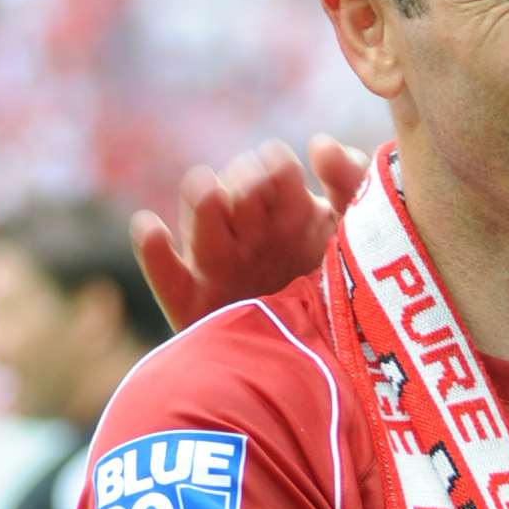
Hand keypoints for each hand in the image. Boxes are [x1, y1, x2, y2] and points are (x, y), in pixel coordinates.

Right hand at [133, 135, 368, 330]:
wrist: (330, 366)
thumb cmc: (345, 287)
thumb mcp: (358, 229)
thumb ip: (352, 180)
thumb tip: (319, 143)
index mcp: (289, 206)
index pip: (272, 166)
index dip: (276, 167)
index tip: (284, 179)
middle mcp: (250, 229)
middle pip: (234, 185)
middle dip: (243, 184)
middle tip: (255, 197)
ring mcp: (219, 263)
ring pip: (202, 218)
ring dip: (202, 201)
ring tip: (210, 192)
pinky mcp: (195, 305)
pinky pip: (167, 275)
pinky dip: (155, 251)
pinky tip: (150, 228)